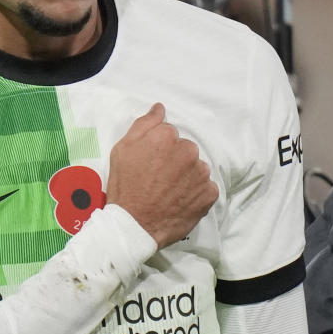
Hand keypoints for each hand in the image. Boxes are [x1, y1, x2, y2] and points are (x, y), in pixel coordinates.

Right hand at [106, 103, 218, 248]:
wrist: (134, 225)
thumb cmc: (125, 187)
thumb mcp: (123, 149)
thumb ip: (144, 124)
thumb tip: (160, 108)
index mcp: (167, 137)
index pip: (169, 134)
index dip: (158, 149)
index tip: (150, 163)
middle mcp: (188, 151)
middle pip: (185, 150)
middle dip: (175, 161)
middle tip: (159, 179)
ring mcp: (201, 173)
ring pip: (197, 168)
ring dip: (187, 177)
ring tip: (169, 192)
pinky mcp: (209, 194)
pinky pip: (206, 188)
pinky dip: (196, 193)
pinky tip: (180, 201)